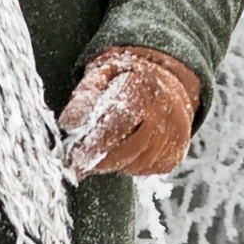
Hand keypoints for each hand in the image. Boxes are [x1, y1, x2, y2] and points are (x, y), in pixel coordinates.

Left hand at [59, 46, 200, 179]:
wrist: (166, 78)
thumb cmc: (126, 77)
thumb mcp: (102, 74)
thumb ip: (84, 97)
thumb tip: (68, 124)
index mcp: (144, 89)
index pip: (117, 124)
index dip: (94, 144)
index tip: (74, 157)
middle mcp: (164, 113)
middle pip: (129, 149)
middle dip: (100, 161)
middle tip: (79, 166)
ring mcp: (174, 135)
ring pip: (139, 163)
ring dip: (114, 165)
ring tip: (98, 157)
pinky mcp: (176, 152)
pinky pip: (150, 169)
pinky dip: (131, 167)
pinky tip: (121, 155)